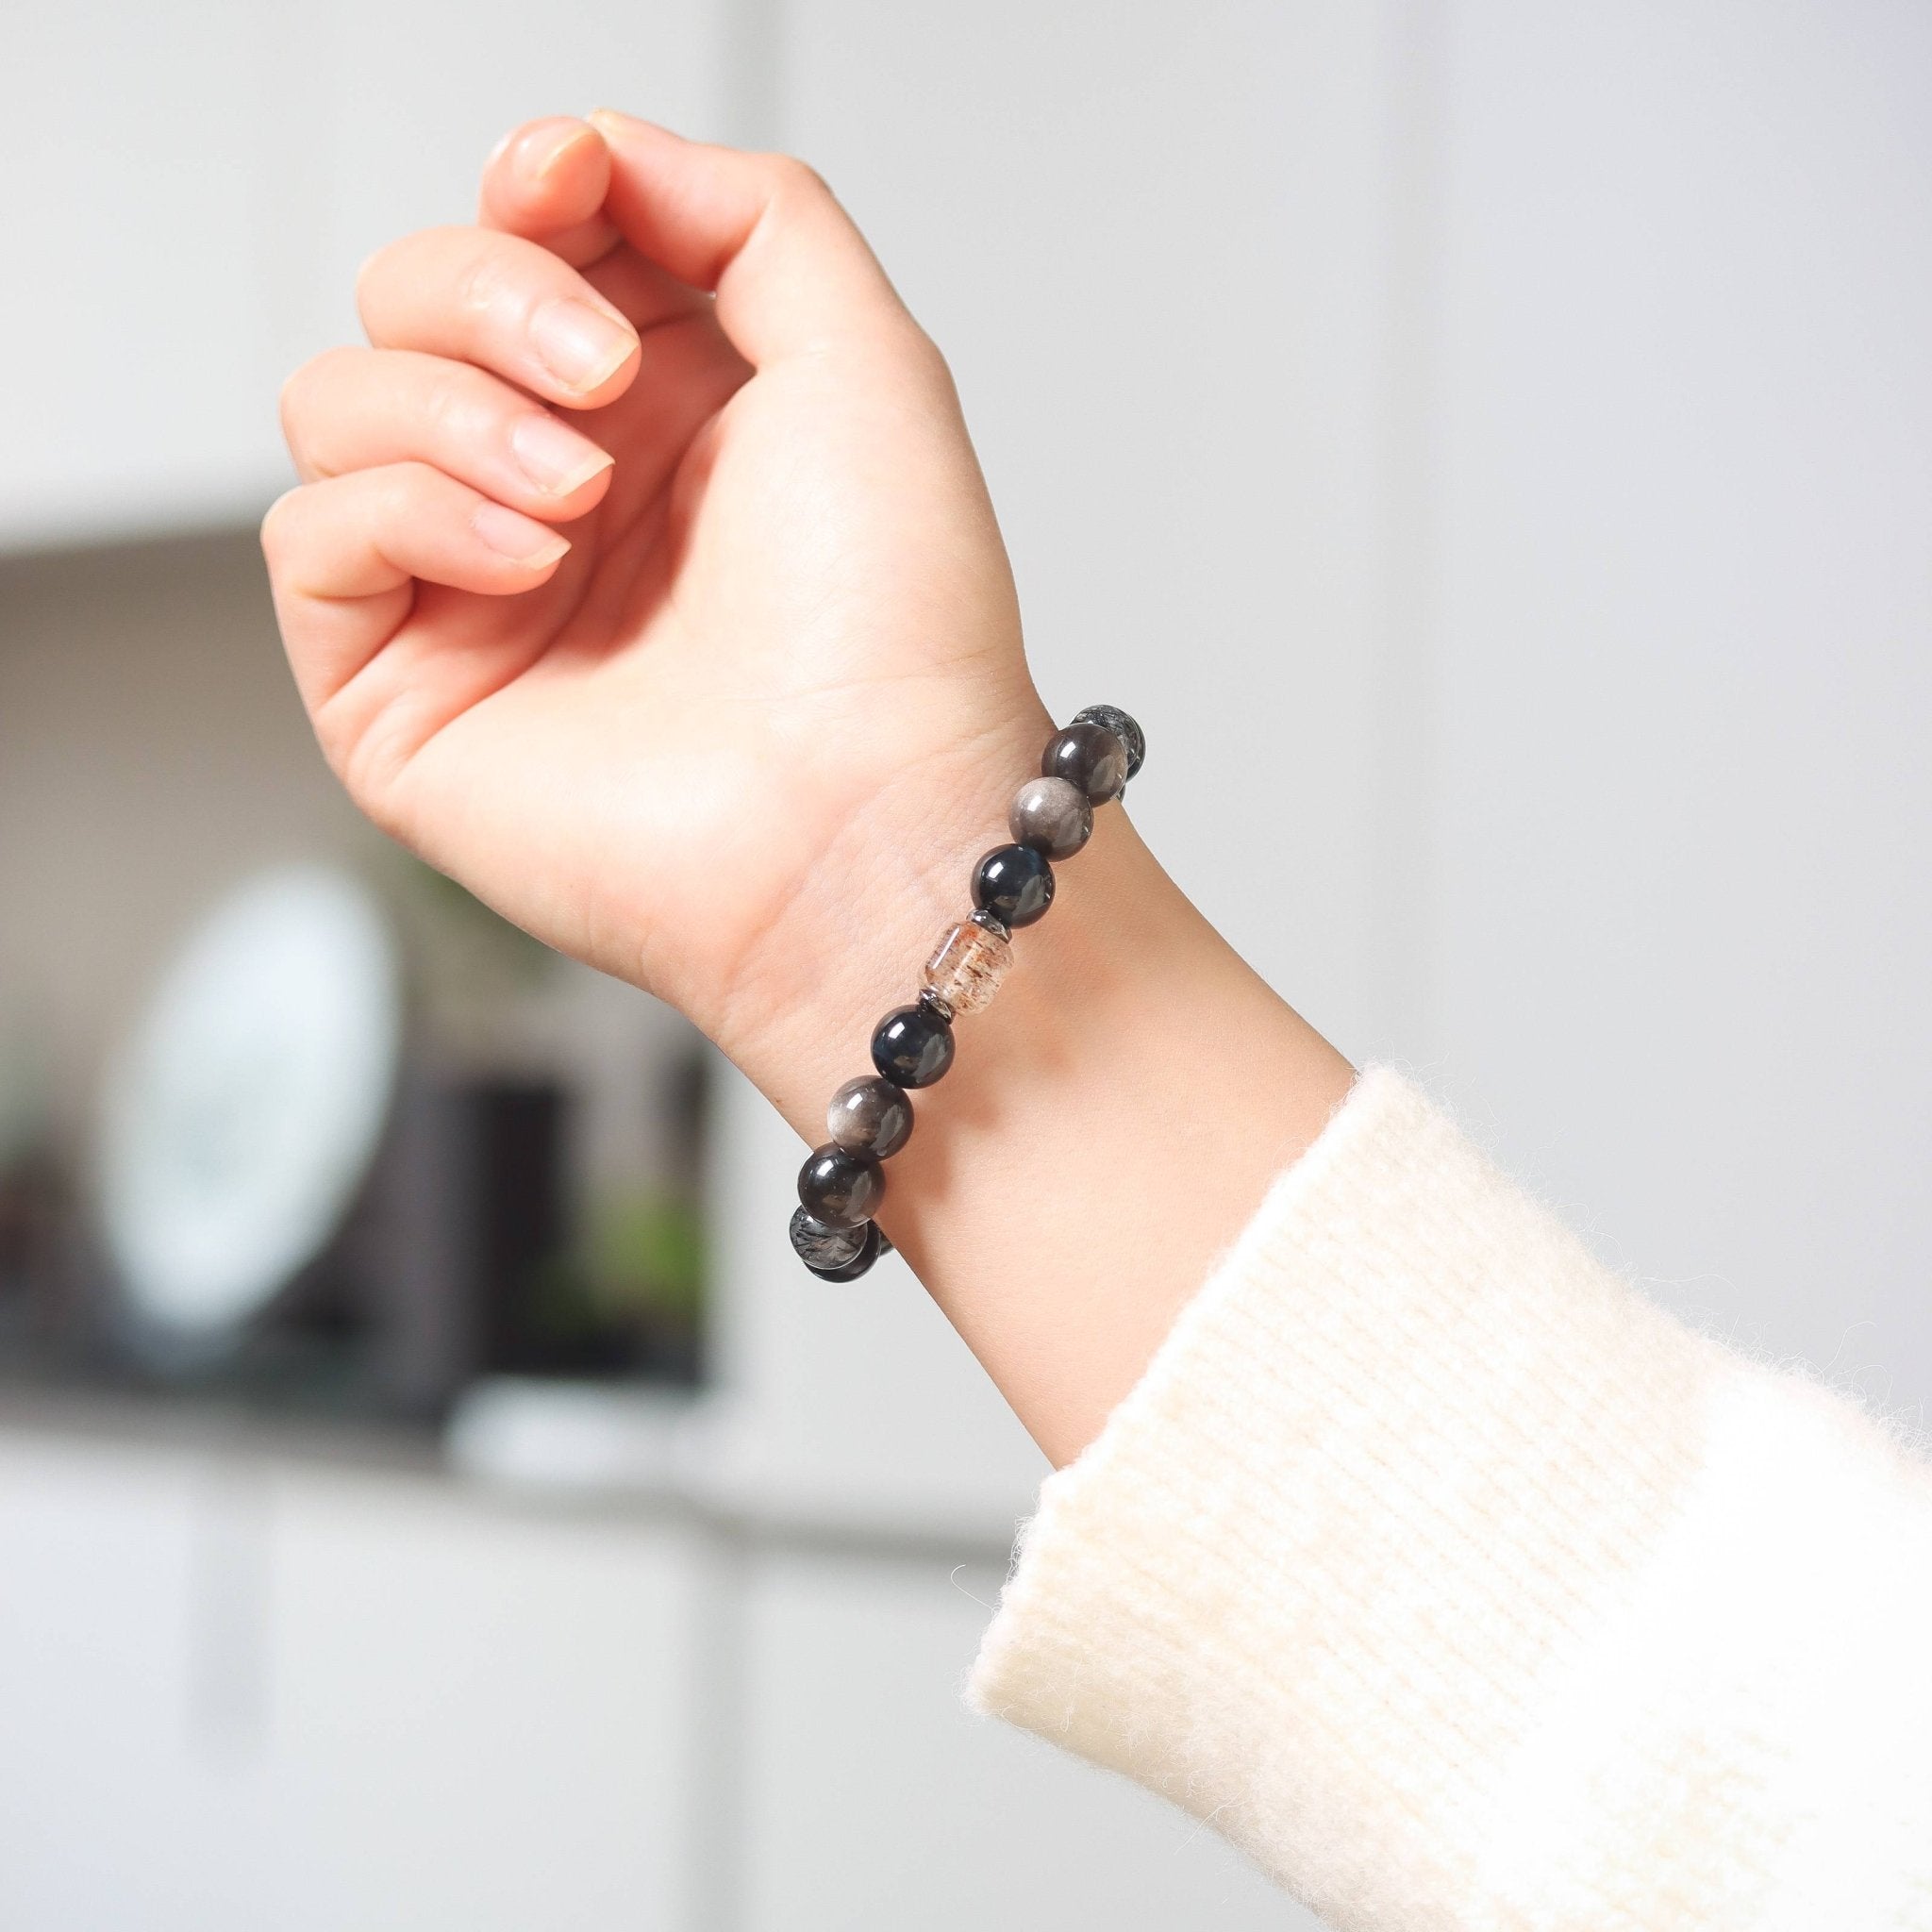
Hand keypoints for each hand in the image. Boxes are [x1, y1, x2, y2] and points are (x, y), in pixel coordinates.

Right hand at [269, 112, 1351, 1464]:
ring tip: (577, 499)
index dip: (530, 194)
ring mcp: (477, 594)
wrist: (868, 825)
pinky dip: (405, 511)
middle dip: (492, 296)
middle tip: (599, 380)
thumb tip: (605, 155)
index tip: (566, 187)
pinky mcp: (404, 691)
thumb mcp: (866, 359)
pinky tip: (525, 558)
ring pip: (339, 400)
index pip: (530, 245)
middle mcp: (565, 496)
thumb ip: (752, 213)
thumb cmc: (895, 630)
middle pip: (412, 299)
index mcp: (669, 416)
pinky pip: (312, 533)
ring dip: (453, 412)